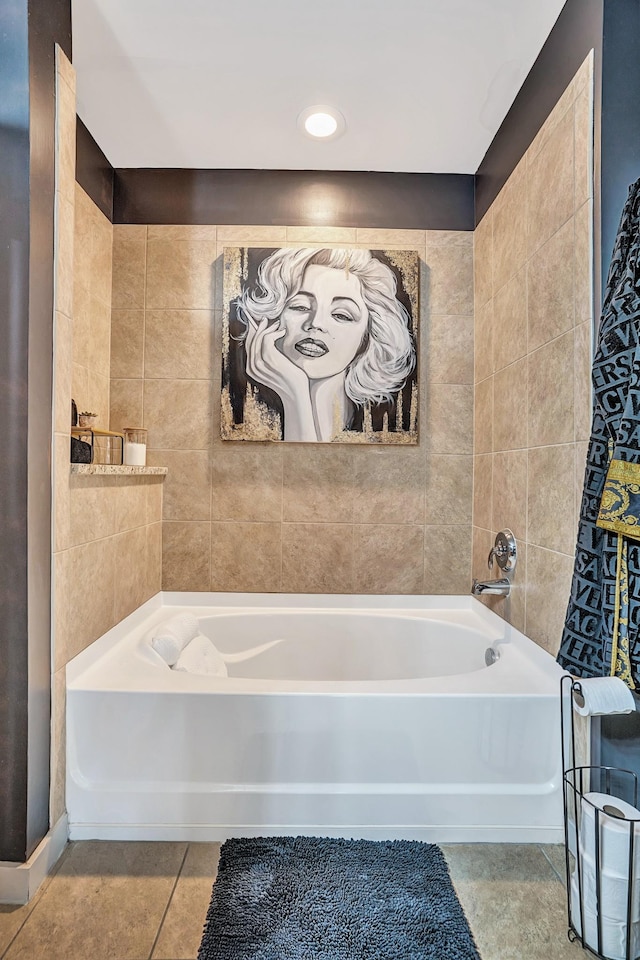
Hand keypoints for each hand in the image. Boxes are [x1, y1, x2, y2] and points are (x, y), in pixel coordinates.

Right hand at [244, 319, 316, 440]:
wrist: (296, 394)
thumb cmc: (290, 382)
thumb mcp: (276, 370)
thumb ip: (270, 359)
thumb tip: (270, 342)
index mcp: (252, 370)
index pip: (248, 346)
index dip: (253, 333)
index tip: (260, 324)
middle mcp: (252, 367)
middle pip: (251, 340)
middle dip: (259, 328)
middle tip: (267, 320)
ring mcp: (260, 363)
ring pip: (259, 338)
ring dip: (268, 328)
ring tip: (277, 325)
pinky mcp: (269, 358)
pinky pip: (267, 338)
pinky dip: (273, 332)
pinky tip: (281, 332)